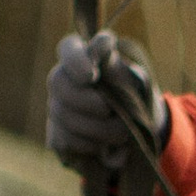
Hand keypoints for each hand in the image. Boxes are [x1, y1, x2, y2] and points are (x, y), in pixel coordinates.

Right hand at [45, 30, 164, 168]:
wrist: (138, 133)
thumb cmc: (136, 100)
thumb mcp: (137, 82)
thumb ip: (120, 69)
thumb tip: (102, 48)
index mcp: (84, 58)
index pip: (69, 48)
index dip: (75, 61)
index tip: (92, 75)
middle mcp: (63, 80)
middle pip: (57, 83)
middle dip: (84, 100)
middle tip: (108, 110)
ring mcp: (56, 107)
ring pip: (62, 115)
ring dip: (95, 128)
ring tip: (120, 134)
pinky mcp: (56, 136)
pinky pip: (64, 141)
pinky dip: (88, 146)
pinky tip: (103, 147)